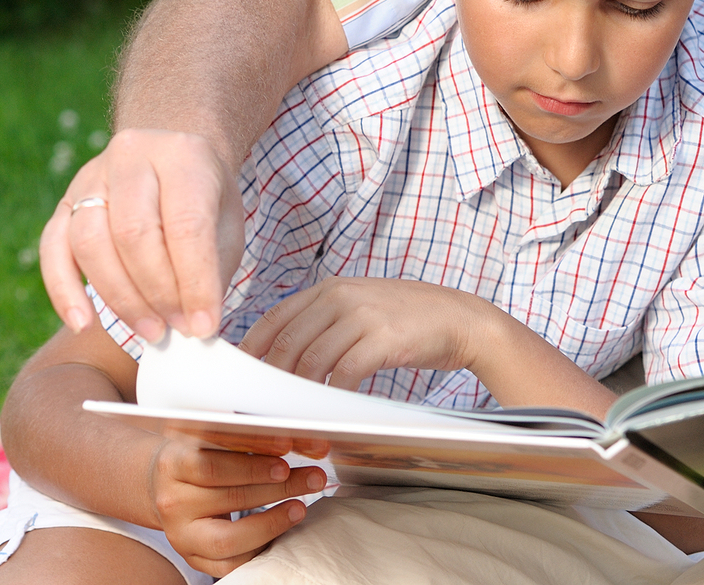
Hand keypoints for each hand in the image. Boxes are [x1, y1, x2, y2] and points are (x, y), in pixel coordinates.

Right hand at [39, 129, 242, 340]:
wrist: (173, 161)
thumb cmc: (205, 200)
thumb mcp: (226, 223)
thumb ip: (212, 269)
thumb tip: (196, 327)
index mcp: (184, 155)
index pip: (186, 225)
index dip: (195, 282)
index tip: (203, 326)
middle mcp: (132, 156)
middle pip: (134, 234)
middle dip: (157, 293)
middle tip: (176, 328)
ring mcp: (91, 176)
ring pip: (90, 242)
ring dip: (119, 298)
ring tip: (150, 330)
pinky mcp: (64, 201)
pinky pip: (53, 249)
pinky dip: (64, 291)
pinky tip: (83, 324)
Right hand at [148, 436, 325, 575]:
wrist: (163, 486)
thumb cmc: (196, 460)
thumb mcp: (211, 442)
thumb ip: (245, 442)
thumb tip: (293, 441)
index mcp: (174, 465)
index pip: (211, 466)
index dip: (251, 466)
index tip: (285, 462)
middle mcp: (173, 502)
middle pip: (229, 498)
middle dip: (279, 488)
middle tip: (312, 479)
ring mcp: (180, 534)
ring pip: (228, 538)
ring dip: (273, 522)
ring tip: (299, 507)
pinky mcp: (192, 557)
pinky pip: (228, 564)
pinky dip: (258, 548)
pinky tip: (279, 531)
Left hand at [239, 277, 497, 388]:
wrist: (462, 319)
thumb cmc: (410, 320)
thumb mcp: (363, 307)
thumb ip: (326, 323)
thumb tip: (286, 356)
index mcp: (331, 288)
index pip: (274, 319)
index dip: (252, 351)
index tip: (241, 379)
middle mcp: (342, 296)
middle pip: (287, 343)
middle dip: (270, 380)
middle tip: (262, 407)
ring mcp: (363, 316)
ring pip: (311, 360)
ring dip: (299, 393)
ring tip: (294, 415)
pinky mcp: (383, 339)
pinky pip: (344, 373)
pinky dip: (333, 395)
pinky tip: (333, 407)